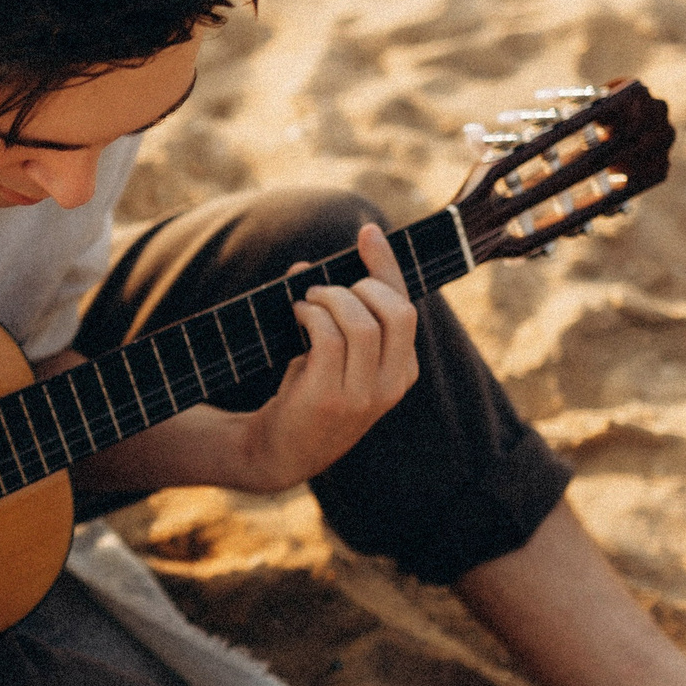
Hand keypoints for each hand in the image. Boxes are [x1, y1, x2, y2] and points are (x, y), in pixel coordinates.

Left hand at [236, 221, 418, 490]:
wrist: (279, 453)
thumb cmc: (307, 396)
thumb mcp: (331, 357)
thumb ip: (332, 315)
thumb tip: (304, 267)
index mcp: (403, 371)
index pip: (406, 308)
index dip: (387, 266)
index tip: (367, 232)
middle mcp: (392, 385)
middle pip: (397, 312)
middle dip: (360, 285)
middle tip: (323, 289)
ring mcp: (363, 395)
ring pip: (361, 323)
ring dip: (329, 298)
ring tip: (306, 301)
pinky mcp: (330, 399)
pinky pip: (328, 339)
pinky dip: (311, 316)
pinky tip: (297, 315)